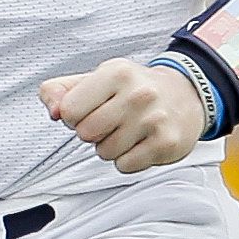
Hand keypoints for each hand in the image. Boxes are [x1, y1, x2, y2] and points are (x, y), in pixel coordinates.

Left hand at [40, 56, 208, 172]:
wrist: (185, 95)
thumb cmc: (133, 89)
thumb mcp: (96, 79)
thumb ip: (61, 91)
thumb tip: (53, 111)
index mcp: (116, 72)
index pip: (69, 111)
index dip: (74, 117)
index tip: (90, 111)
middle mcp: (138, 93)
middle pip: (86, 134)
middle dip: (92, 133)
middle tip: (110, 122)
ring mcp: (154, 119)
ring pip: (105, 153)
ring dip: (111, 148)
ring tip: (127, 131)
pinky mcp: (165, 143)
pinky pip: (125, 165)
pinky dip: (128, 160)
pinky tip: (140, 143)